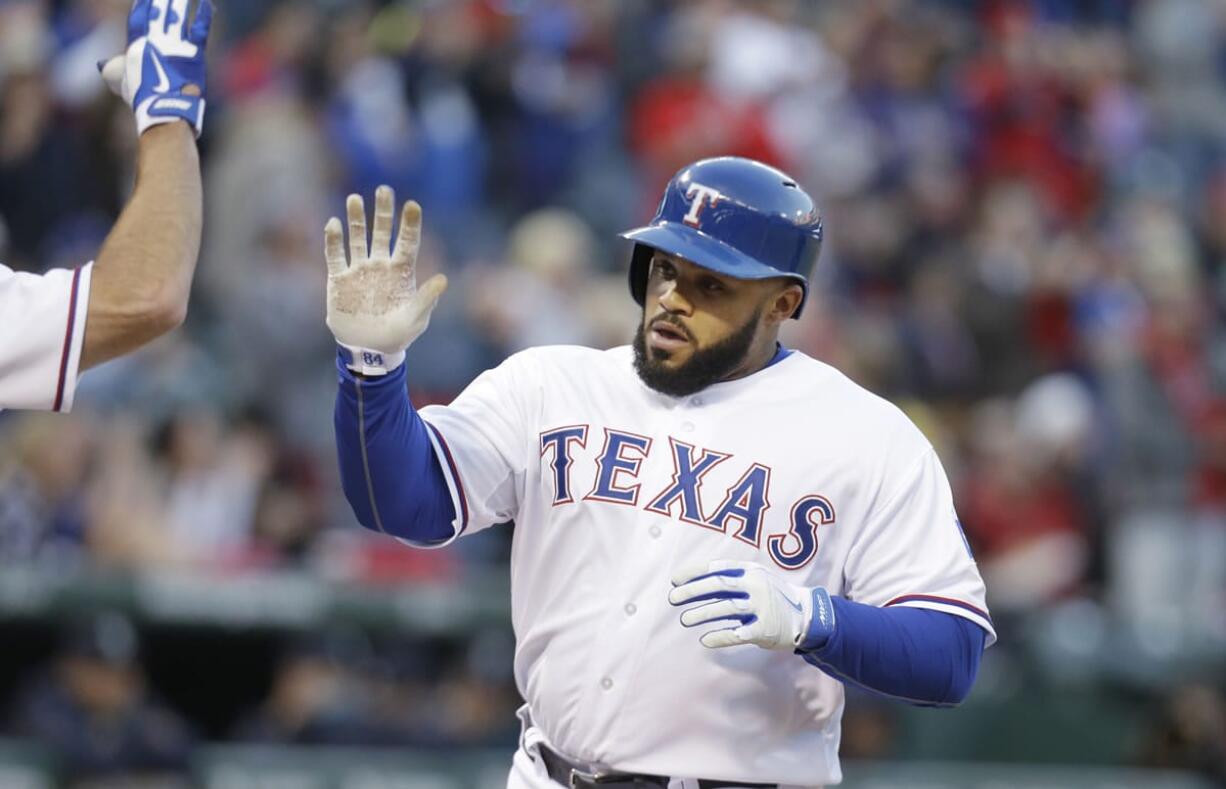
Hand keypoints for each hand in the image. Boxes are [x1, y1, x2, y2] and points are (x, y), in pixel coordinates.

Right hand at [99, 0, 212, 136]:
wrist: (164, 107)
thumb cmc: (140, 98)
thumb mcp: (119, 82)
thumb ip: (113, 69)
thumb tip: (104, 64)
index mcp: (137, 44)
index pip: (139, 18)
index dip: (142, 6)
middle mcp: (156, 40)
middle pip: (159, 12)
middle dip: (162, 0)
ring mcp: (176, 45)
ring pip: (179, 16)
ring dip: (181, 2)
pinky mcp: (195, 52)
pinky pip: (200, 29)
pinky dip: (204, 15)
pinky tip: (207, 4)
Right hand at [325, 186, 447, 373]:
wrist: (370, 349)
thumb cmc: (399, 333)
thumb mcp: (416, 318)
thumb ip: (426, 298)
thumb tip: (443, 279)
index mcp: (402, 272)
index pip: (408, 242)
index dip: (410, 224)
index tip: (412, 205)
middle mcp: (381, 265)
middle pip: (382, 232)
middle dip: (383, 212)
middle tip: (384, 190)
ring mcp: (360, 270)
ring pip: (358, 238)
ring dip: (356, 219)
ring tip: (355, 199)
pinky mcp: (340, 279)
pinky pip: (335, 255)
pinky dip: (334, 240)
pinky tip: (334, 224)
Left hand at [669, 560, 833, 650]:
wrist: (808, 615)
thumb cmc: (773, 595)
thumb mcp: (756, 578)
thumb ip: (730, 578)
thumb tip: (691, 581)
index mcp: (751, 571)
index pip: (718, 567)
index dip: (694, 573)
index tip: (675, 580)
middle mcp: (756, 586)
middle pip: (719, 586)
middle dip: (693, 591)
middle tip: (673, 598)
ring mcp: (762, 608)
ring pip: (726, 608)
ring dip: (702, 614)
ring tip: (684, 619)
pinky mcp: (765, 630)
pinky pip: (738, 634)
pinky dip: (719, 637)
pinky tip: (705, 640)